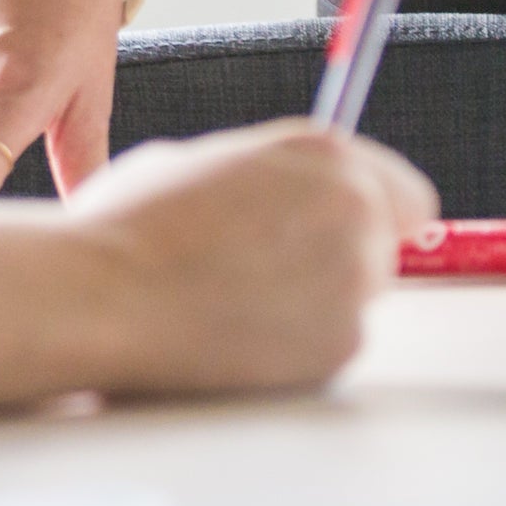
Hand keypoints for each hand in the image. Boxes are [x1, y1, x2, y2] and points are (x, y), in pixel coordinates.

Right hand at [62, 123, 440, 400]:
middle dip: (337, 263)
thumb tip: (273, 194)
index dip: (370, 219)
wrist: (102, 298)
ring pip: (357, 301)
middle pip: (383, 249)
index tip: (342, 237)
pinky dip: (299, 353)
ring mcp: (353, 278)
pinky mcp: (340, 344)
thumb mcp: (199, 163)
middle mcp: (352, 208)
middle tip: (268, 279)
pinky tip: (239, 340)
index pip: (402, 195)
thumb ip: (263, 176)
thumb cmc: (128, 229)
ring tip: (238, 309)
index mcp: (321, 153)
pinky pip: (334, 349)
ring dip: (315, 308)